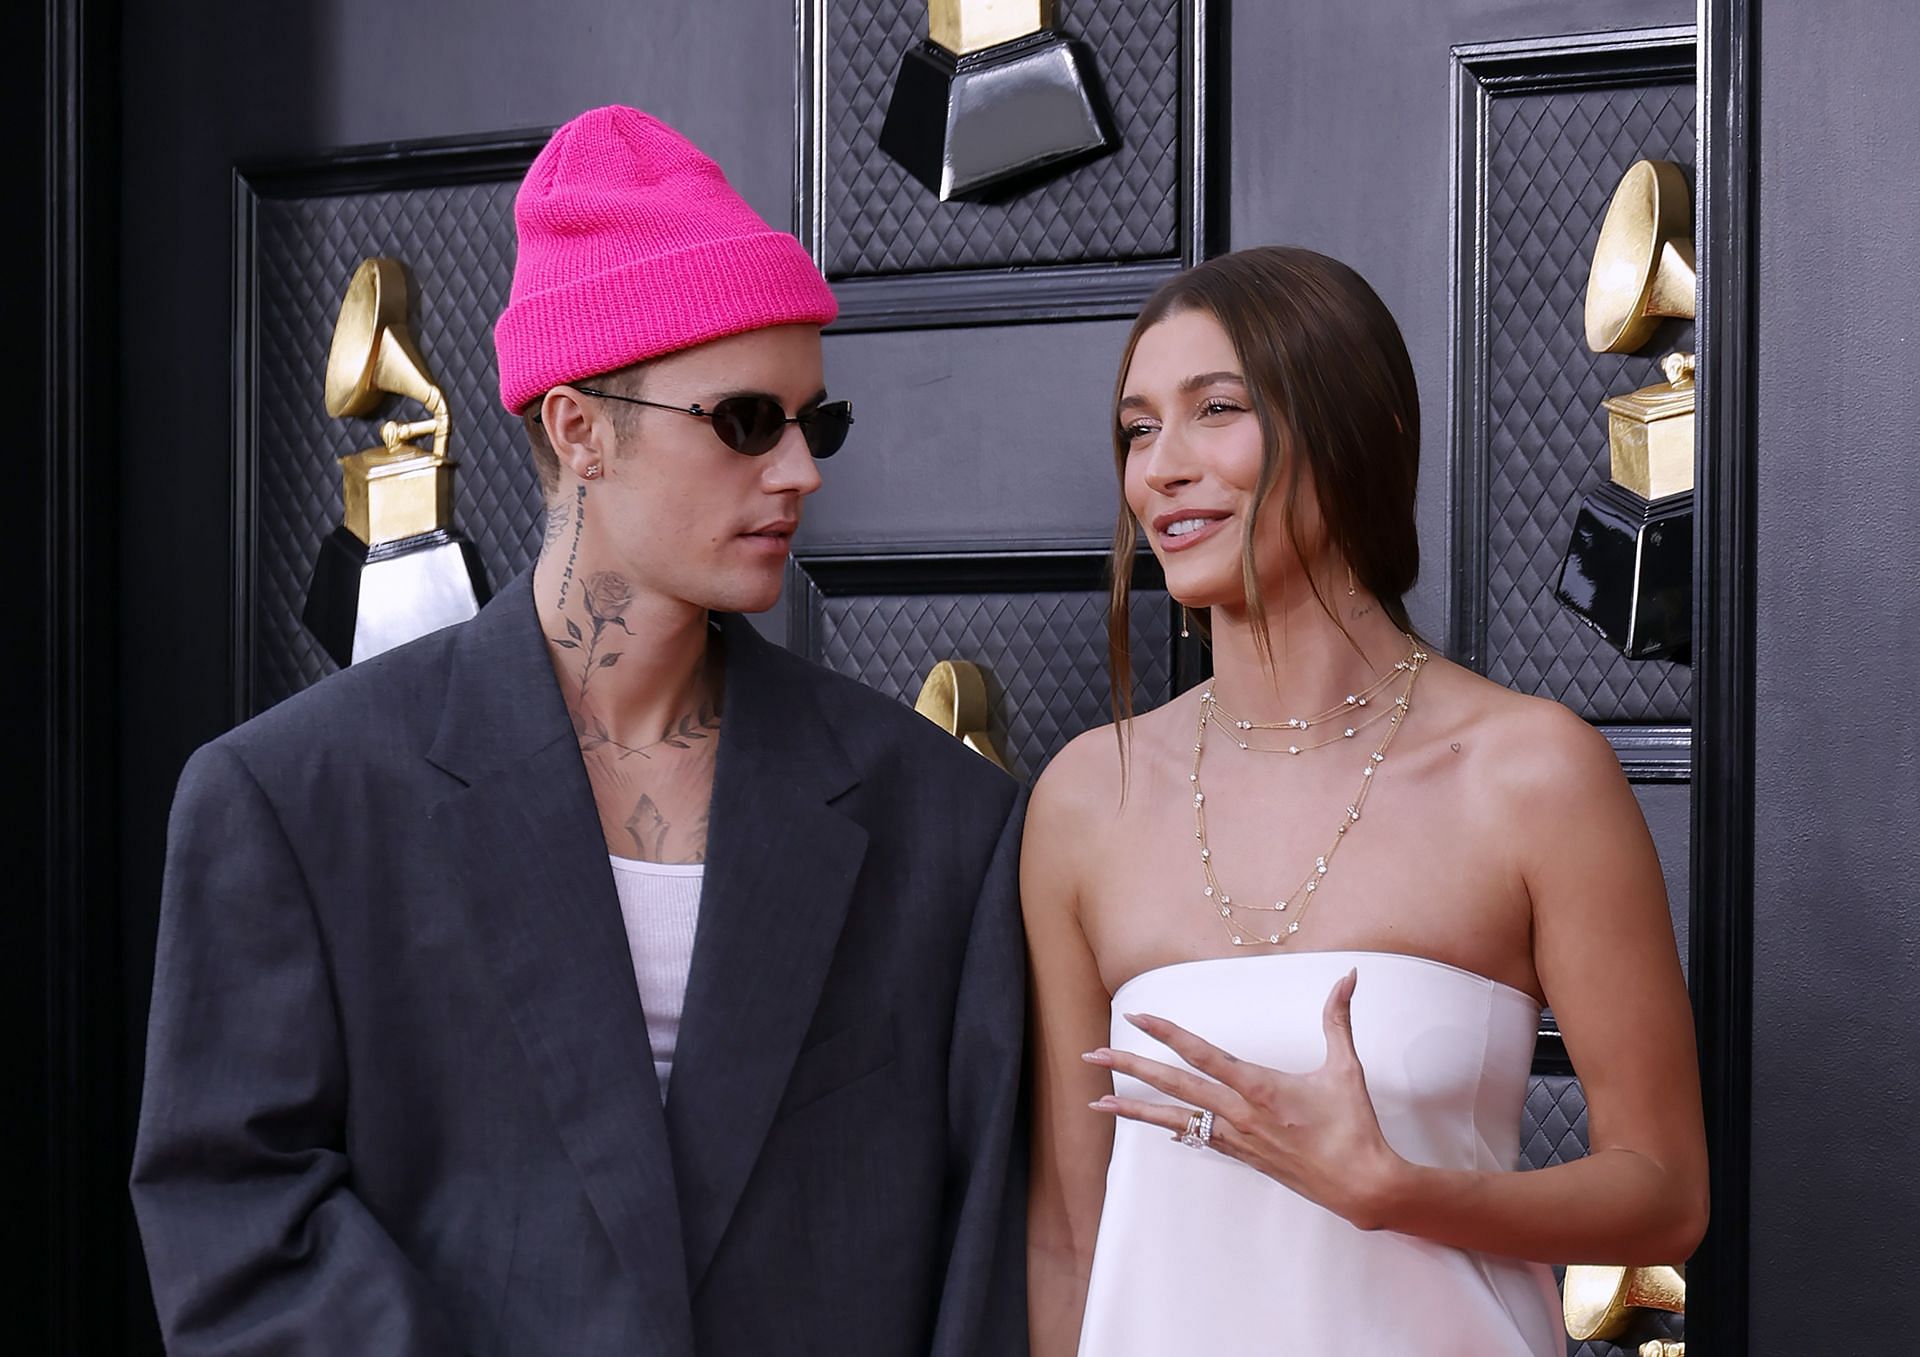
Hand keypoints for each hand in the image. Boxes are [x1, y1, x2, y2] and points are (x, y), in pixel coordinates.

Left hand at [1084, 968, 1405, 1228]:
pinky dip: (1172, 1127)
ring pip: (1175, 1118)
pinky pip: (1197, 1136)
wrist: (1360, 1186)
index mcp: (1259, 1088)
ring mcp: (1236, 1138)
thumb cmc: (1354, 1126)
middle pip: (1174, 1085)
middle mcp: (1238, 1113)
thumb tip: (1348, 976)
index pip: (1202, 1054)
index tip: (1138, 1017)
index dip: (1168, 1033)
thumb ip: (1339, 1018)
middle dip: (1131, 1068)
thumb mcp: (1346, 1068)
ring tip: (1099, 1105)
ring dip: (1135, 1110)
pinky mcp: (1242, 1156)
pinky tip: (1155, 1125)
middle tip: (1093, 1056)